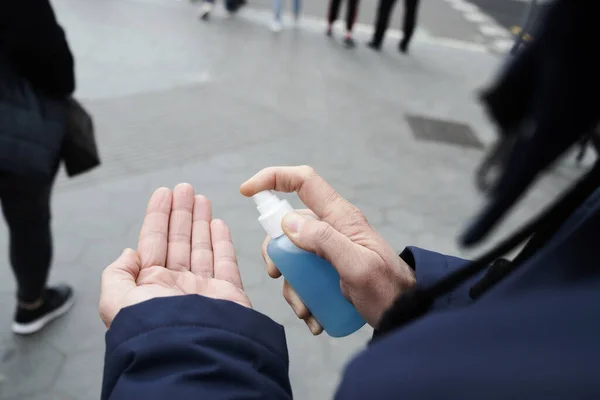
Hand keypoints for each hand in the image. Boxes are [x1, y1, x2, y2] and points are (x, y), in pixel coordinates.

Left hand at [100, 184, 250, 327]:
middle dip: (181, 212)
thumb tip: (129, 253)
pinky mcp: (227, 293)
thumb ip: (116, 274)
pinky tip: (218, 223)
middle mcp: (176, 285)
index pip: (153, 242)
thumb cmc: (154, 328)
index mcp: (150, 285)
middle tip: (185, 188)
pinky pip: (225, 261)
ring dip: (201, 221)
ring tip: (201, 198)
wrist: (192, 353)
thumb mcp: (117, 301)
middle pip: (179, 239)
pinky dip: (222, 241)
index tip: (164, 193)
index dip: (158, 216)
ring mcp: (203, 288)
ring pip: (201, 246)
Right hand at [240, 166, 415, 333]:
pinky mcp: (329, 267)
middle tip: (278, 274)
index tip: (247, 191)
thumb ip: (324, 240)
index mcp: (340, 216)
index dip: (273, 178)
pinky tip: (313, 316)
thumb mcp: (356, 266)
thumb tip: (288, 221)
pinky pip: (303, 274)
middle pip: (288, 223)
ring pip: (292, 254)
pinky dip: (301, 295)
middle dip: (277, 252)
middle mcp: (332, 226)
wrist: (404, 313)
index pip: (304, 181)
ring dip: (291, 284)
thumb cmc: (387, 289)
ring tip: (305, 310)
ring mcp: (330, 247)